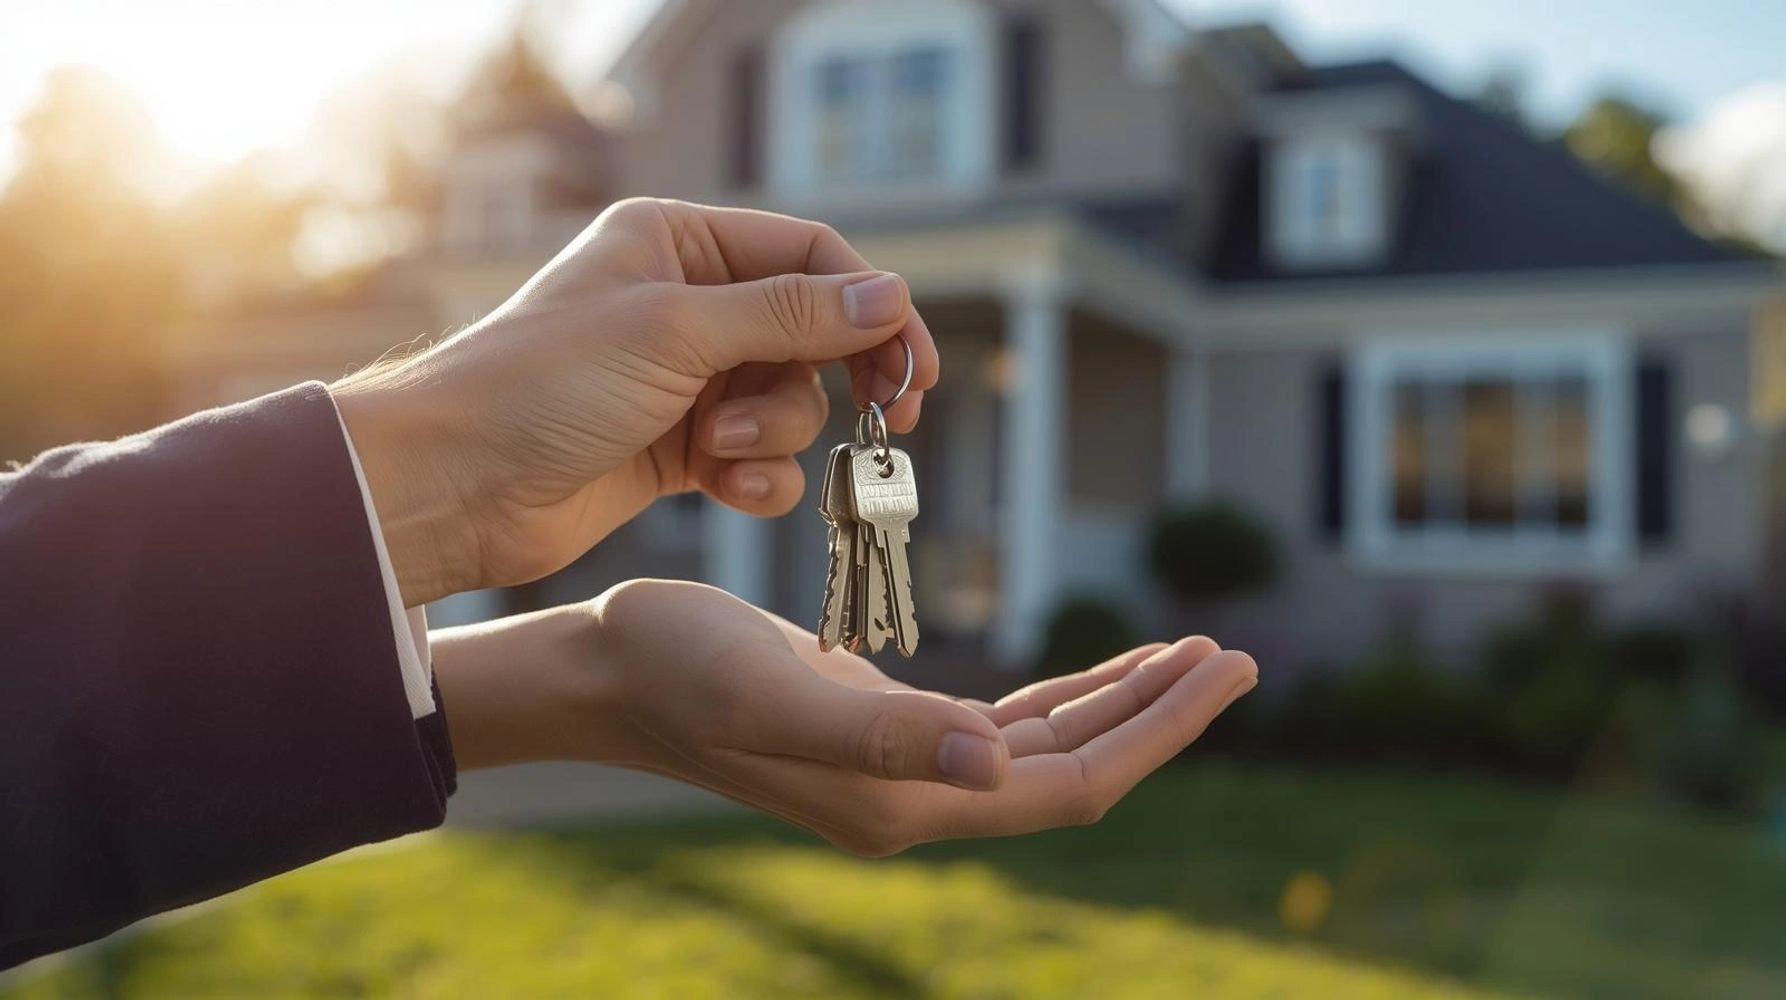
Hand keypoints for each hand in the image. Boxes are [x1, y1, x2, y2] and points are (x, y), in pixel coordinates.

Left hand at [333, 198, 938, 605]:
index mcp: (676, 243)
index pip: (808, 257)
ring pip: (788, 402)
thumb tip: (890, 297)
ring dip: (772, 434)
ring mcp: (684, 379)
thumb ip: (791, 315)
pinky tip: (721, 487)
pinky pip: (758, 458)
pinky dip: (755, 476)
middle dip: (836, 377)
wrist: (456, 486)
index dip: (871, 305)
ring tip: (716, 451)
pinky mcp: (679, 449)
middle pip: (812, 332)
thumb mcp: (677, 331)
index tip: (914, 364)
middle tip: (895, 415)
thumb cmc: (542, 384)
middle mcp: (685, 303)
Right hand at [432, 580, 1257, 855]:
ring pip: (1042, 749)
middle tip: (1235, 655)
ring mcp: (900, 774)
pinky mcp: (882, 736)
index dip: (1156, 734)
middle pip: (1072, 771)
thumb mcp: (773, 691)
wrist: (603, 671)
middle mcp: (915, 800)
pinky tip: (1091, 669)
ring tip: (1189, 654)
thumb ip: (883, 732)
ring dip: (1117, 703)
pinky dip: (1057, 696)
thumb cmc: (675, 666)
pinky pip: (999, 727)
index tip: (1227, 669)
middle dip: (1158, 716)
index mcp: (908, 802)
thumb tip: (1000, 763)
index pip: (1069, 785)